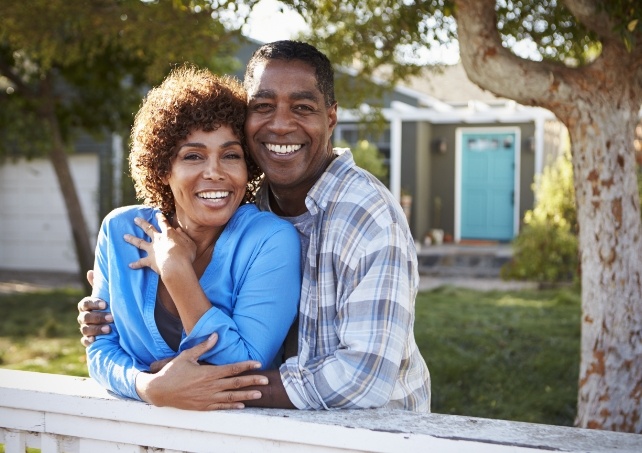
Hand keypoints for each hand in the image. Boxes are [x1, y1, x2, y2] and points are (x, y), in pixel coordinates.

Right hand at [77, 269, 112, 346]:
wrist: (112, 324)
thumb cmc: (107, 306)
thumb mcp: (105, 296)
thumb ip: (99, 286)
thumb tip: (90, 271)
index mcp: (86, 306)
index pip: (85, 303)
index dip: (93, 303)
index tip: (105, 304)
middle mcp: (83, 317)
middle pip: (86, 317)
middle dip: (98, 317)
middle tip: (111, 317)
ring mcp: (84, 328)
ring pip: (85, 329)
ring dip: (96, 329)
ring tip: (109, 329)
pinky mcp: (88, 339)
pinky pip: (84, 341)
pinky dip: (89, 341)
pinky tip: (95, 340)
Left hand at [124, 213, 196, 276]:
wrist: (176, 266)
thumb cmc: (186, 254)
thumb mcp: (190, 243)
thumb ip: (184, 236)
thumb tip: (178, 230)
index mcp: (169, 234)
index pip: (164, 223)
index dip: (160, 218)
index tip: (157, 214)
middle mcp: (158, 239)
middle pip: (148, 229)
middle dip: (142, 223)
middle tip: (135, 219)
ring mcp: (152, 250)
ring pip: (140, 242)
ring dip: (132, 239)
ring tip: (124, 236)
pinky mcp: (149, 260)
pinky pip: (141, 262)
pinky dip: (136, 264)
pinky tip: (130, 265)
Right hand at [136, 333, 268, 409]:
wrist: (159, 391)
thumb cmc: (172, 371)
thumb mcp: (187, 355)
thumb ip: (203, 346)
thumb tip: (215, 335)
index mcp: (208, 372)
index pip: (232, 369)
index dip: (246, 366)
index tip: (258, 364)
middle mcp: (210, 386)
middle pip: (236, 383)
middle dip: (252, 381)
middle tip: (266, 381)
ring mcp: (207, 398)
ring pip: (231, 397)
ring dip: (246, 395)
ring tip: (259, 394)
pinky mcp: (203, 406)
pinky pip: (221, 407)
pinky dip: (232, 406)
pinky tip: (242, 405)